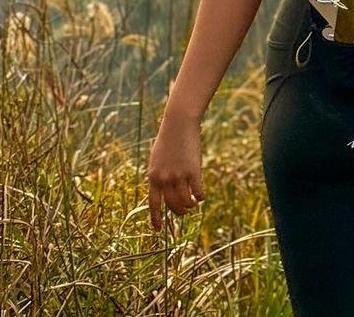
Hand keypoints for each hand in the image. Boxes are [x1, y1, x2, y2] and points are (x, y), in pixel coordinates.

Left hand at [148, 108, 204, 229]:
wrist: (178, 123)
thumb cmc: (167, 139)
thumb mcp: (157, 158)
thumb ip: (158, 175)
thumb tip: (164, 193)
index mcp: (153, 176)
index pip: (153, 204)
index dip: (156, 218)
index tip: (158, 229)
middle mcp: (164, 179)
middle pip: (172, 206)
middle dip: (179, 212)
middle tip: (185, 211)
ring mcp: (178, 176)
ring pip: (185, 202)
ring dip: (190, 206)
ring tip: (193, 203)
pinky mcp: (193, 171)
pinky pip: (198, 192)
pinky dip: (200, 196)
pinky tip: (201, 195)